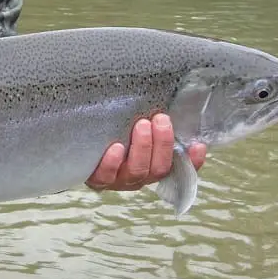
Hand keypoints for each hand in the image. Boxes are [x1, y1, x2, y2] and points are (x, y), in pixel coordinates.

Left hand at [85, 113, 205, 190]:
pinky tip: (115, 147)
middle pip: (158, 168)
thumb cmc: (113, 133)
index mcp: (153, 166)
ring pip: (137, 171)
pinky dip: (113, 162)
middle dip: (162, 143)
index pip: (180, 168)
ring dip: (142, 148)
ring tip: (141, 125)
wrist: (79, 148)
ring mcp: (119, 180)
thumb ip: (152, 122)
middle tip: (160, 119)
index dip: (192, 161)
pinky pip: (106, 175)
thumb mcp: (134, 127)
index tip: (198, 145)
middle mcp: (140, 176)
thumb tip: (168, 98)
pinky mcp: (98, 179)